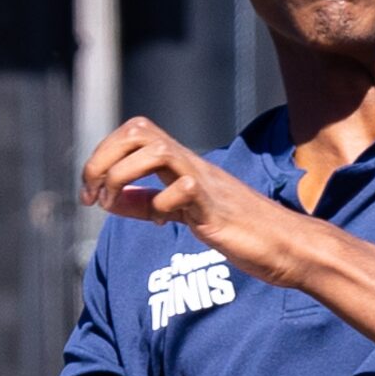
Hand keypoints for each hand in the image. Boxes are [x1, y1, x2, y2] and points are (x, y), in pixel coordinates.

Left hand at [80, 117, 311, 286]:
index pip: (132, 133)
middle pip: (138, 130)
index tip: (89, 192)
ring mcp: (205, 181)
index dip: (101, 155)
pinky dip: (161, 206)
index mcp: (180, 163)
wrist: (284, 245)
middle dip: (103, 158)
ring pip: (155, 150)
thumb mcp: (181, 212)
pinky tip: (164, 224)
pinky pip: (184, 190)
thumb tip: (108, 199)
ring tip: (112, 203)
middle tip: (94, 195)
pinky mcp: (217, 206)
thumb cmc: (239, 229)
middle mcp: (190, 164)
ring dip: (122, 175)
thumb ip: (145, 204)